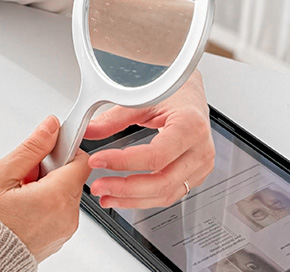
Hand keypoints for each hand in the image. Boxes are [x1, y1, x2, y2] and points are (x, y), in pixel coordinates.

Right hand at [0, 115, 91, 261]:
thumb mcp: (2, 174)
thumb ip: (31, 148)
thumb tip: (50, 127)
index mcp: (56, 197)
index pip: (81, 160)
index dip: (64, 148)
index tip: (48, 147)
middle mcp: (67, 215)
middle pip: (72, 175)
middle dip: (51, 168)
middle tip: (25, 175)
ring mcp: (66, 228)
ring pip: (66, 191)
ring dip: (48, 185)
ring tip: (21, 193)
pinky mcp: (60, 236)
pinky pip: (61, 209)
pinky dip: (47, 202)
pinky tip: (25, 206)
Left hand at [85, 71, 213, 208]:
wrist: (192, 90)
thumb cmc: (174, 90)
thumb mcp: (143, 99)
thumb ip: (114, 119)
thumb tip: (88, 131)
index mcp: (190, 126)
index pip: (155, 155)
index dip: (123, 162)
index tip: (98, 161)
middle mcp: (200, 150)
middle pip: (163, 182)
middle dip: (126, 189)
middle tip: (99, 187)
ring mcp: (200, 165)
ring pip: (167, 194)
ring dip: (133, 199)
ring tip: (106, 195)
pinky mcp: (196, 175)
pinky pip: (170, 193)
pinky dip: (145, 198)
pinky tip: (124, 196)